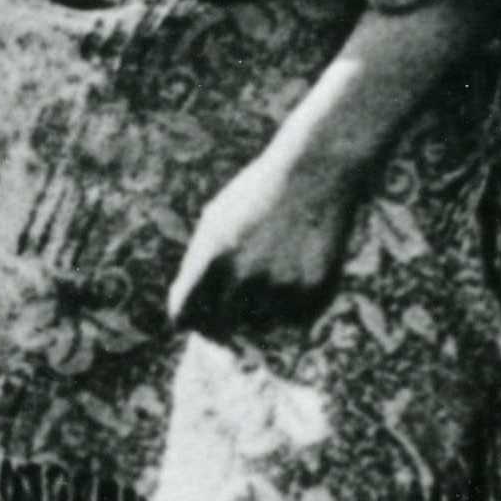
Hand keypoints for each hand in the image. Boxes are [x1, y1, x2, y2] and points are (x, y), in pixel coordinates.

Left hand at [166, 136, 373, 334]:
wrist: (315, 173)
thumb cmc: (258, 198)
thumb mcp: (215, 223)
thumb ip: (199, 268)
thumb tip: (190, 315)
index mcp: (211, 257)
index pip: (184, 314)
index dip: (189, 320)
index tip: (197, 319)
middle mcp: (243, 277)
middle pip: (221, 327)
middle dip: (223, 322)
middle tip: (235, 307)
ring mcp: (280, 287)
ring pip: (259, 326)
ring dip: (260, 312)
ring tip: (273, 273)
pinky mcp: (314, 293)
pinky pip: (294, 322)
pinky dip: (293, 307)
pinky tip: (297, 273)